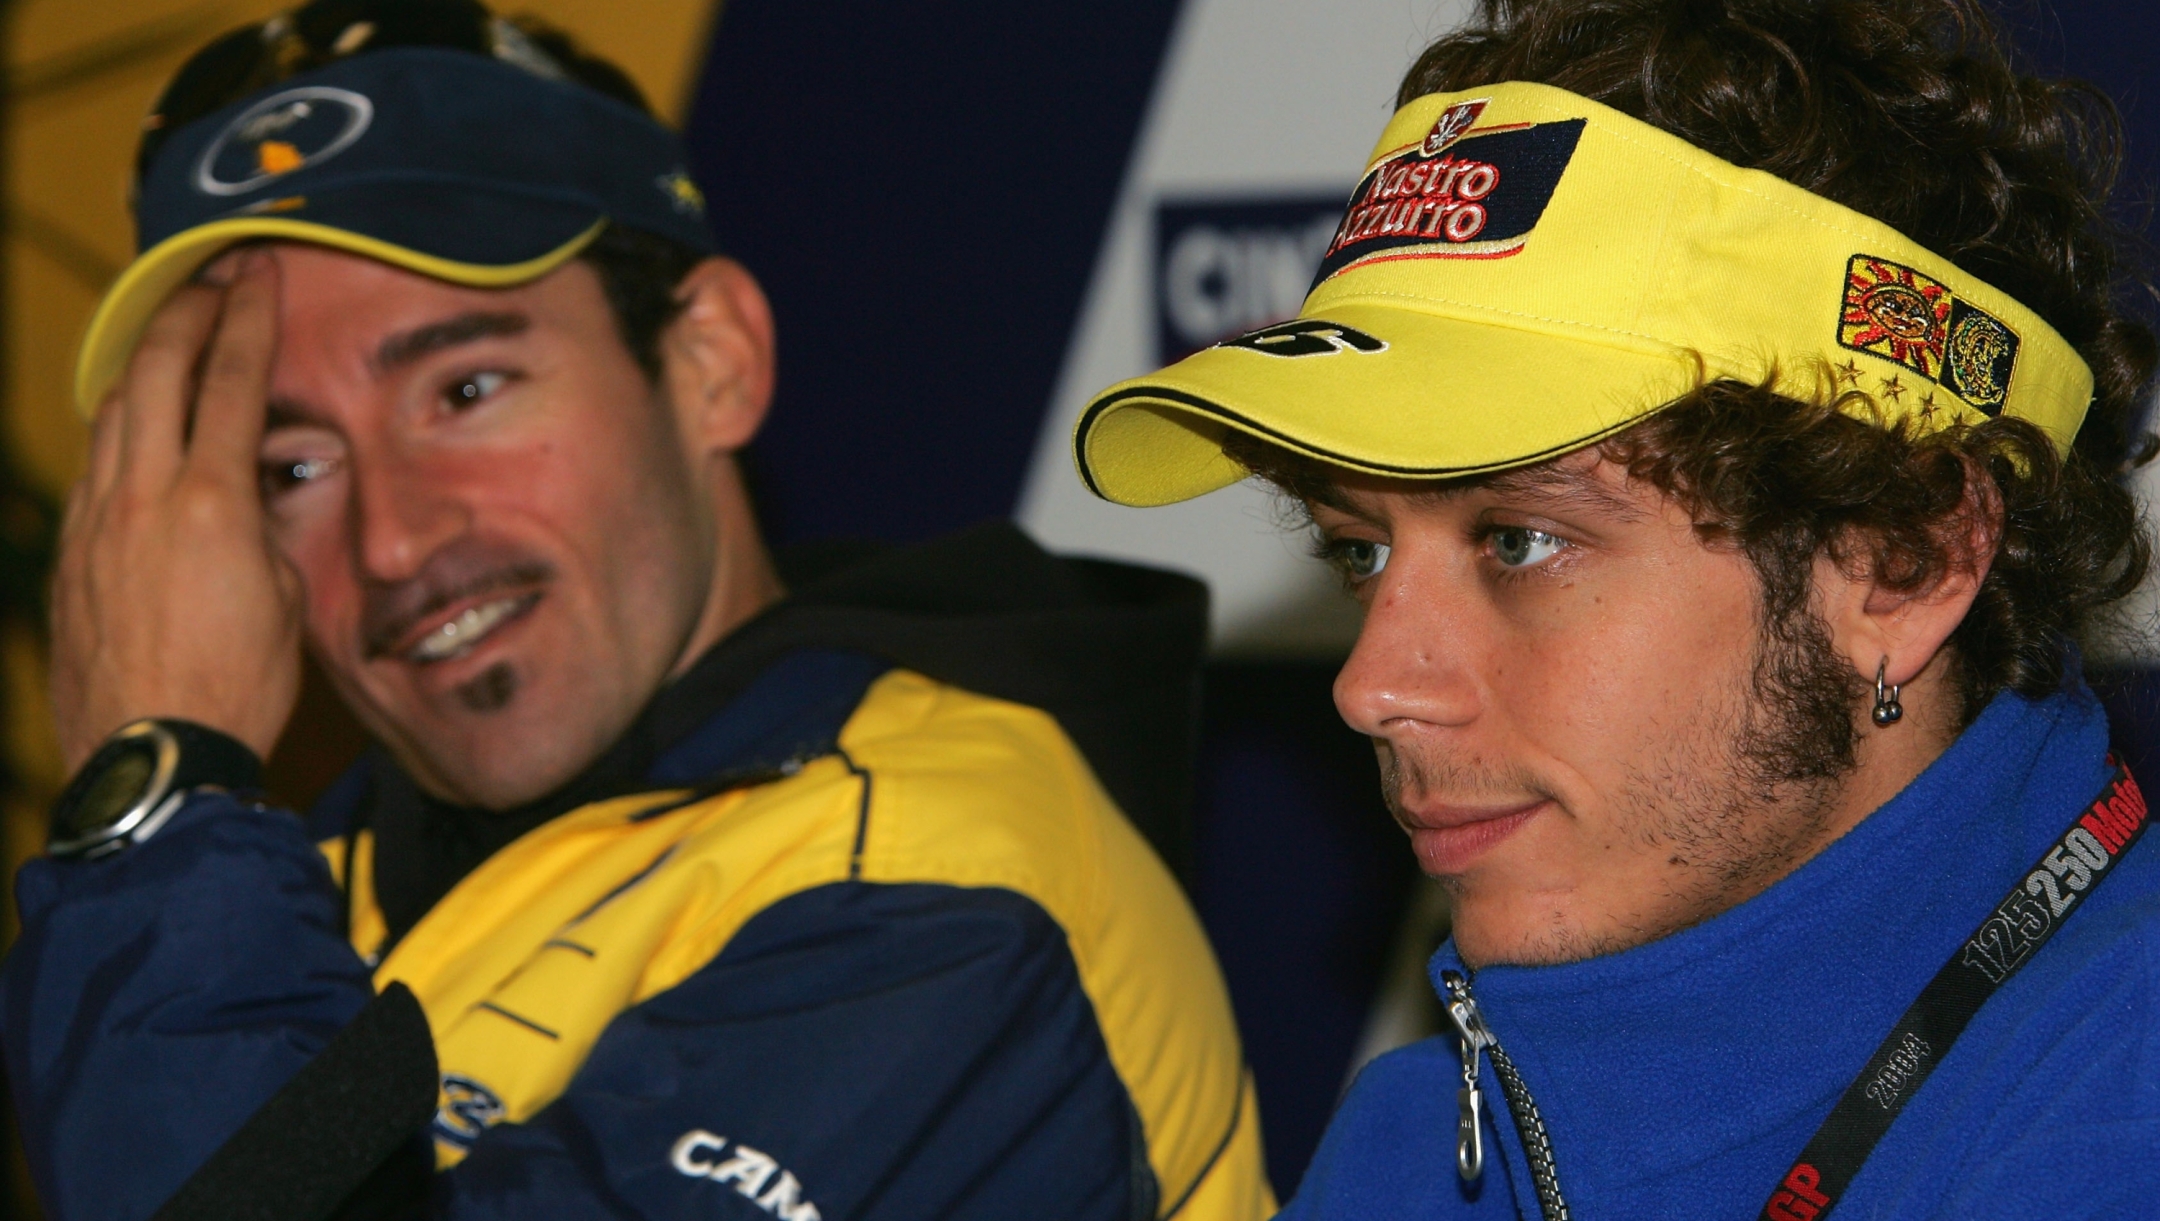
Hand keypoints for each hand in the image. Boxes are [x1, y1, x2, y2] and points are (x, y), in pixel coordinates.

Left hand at [49, 251, 302, 771]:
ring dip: (144, 367)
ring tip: (171, 347)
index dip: (248, 317)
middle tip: (210, 281)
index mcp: (211, 504)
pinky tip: (136, 436)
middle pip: (154, 369)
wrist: (153, 755)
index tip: (259, 275)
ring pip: (111, 412)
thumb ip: (267, 532)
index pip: (231, 380)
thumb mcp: (287, 600)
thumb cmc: (237, 690)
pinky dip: (119, 432)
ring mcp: (96, 523)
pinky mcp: (71, 555)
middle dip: (184, 312)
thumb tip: (254, 501)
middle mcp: (142, 497)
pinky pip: (93, 467)